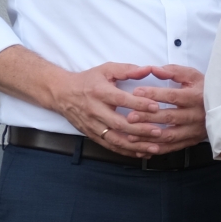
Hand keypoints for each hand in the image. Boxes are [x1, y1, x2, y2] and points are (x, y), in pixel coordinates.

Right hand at [44, 61, 169, 155]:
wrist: (61, 93)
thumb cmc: (88, 80)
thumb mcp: (106, 70)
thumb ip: (127, 70)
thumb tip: (148, 69)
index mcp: (99, 92)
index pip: (121, 100)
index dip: (139, 104)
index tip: (156, 107)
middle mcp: (95, 110)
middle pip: (119, 123)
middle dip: (140, 129)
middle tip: (159, 131)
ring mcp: (93, 125)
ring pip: (115, 139)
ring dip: (135, 145)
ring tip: (154, 147)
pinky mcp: (92, 135)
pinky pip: (109, 146)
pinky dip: (126, 151)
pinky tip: (141, 153)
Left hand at [122, 64, 208, 148]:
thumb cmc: (203, 89)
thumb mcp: (192, 76)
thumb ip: (173, 71)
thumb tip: (153, 69)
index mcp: (196, 97)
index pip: (173, 96)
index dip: (154, 94)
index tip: (136, 92)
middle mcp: (197, 115)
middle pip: (170, 117)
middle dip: (148, 117)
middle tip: (130, 116)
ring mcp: (195, 130)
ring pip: (170, 135)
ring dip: (149, 136)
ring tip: (131, 134)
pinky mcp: (193, 140)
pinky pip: (173, 147)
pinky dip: (157, 148)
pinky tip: (143, 148)